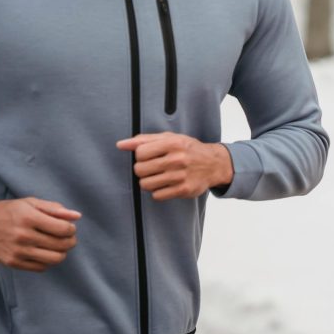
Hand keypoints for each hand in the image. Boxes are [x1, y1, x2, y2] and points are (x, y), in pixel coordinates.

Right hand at [0, 196, 79, 271]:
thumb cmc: (9, 210)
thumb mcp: (31, 203)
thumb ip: (55, 209)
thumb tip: (77, 216)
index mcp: (28, 218)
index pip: (63, 229)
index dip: (71, 229)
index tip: (69, 227)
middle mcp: (22, 235)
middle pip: (61, 245)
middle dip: (70, 241)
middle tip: (67, 237)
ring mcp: (17, 251)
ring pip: (54, 259)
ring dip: (62, 253)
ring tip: (58, 246)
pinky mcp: (12, 262)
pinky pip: (41, 267)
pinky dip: (48, 261)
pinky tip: (44, 252)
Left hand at [117, 132, 232, 200]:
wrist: (213, 164)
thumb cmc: (187, 149)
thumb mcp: (169, 138)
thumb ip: (144, 140)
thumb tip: (120, 145)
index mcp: (172, 143)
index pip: (140, 153)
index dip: (140, 156)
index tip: (148, 157)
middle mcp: (177, 159)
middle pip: (140, 170)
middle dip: (142, 170)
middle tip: (152, 168)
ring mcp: (181, 175)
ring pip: (146, 184)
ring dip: (148, 182)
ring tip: (158, 177)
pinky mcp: (184, 190)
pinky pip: (157, 195)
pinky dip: (158, 192)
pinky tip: (166, 185)